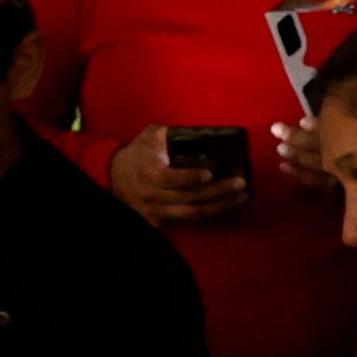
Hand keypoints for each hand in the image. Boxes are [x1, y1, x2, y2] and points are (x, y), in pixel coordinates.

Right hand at [109, 125, 251, 229]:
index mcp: (149, 173)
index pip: (172, 179)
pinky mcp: (161, 223)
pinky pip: (190, 221)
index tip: (210, 173)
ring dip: (221, 206)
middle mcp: (153, 196)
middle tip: (241, 183)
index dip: (191, 178)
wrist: (113, 179)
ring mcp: (157, 213)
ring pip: (194, 213)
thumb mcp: (150, 137)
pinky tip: (228, 206)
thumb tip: (200, 133)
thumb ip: (171, 133)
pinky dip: (211, 214)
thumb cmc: (138, 154)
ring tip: (242, 196)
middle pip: (190, 198)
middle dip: (219, 191)